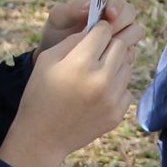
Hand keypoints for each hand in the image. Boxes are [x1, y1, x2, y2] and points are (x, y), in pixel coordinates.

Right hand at [0, 17, 143, 166]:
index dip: (98, 29)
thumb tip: (94, 30)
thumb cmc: (40, 94)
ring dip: (115, 63)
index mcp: (81, 62)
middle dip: (109, 43)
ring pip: (127, 66)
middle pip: (120, 45)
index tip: (93, 33)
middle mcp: (101, 79)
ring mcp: (112, 98)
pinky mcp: (117, 113)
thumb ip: (73, 40)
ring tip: (97, 71)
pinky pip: (126, 88)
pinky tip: (98, 91)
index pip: (104, 30)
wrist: (43, 138)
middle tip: (97, 50)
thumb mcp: (47, 60)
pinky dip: (116, 86)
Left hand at [38, 0, 134, 51]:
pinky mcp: (122, 51)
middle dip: (122, 22)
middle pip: (130, 12)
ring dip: (126, 38)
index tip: (110, 15)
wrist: (56, 58)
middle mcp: (114, 16)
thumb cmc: (56, 33)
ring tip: (109, 48)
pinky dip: (124, 54)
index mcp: (100, 2)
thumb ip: (71, 9)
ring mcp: (120, 34)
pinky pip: (131, 51)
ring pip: (135, 31)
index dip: (116, 4)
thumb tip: (88, 5)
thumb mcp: (58, 19)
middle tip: (109, 34)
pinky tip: (110, 60)